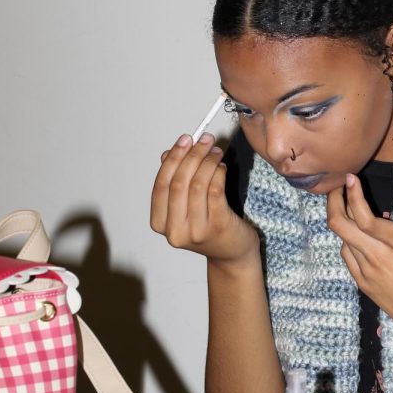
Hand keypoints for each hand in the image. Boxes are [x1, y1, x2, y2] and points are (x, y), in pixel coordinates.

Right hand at [151, 134, 258, 264]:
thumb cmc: (207, 227)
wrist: (231, 253)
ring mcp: (197, 231)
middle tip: (203, 139)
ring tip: (215, 151)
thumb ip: (174, 182)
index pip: (161, 185)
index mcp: (160, 224)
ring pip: (198, 185)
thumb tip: (168, 154)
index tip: (184, 141)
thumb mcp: (184, 206)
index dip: (173, 159)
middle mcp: (175, 231)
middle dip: (191, 156)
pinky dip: (218, 173)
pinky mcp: (218, 226)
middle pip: (179, 183)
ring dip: (207, 161)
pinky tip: (221, 166)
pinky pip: (215, 190)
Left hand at [326, 175, 392, 350]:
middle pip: (342, 225)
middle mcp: (379, 258)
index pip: (365, 215)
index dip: (353, 194)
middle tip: (338, 186)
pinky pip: (347, 258)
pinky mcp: (365, 286)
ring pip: (343, 241)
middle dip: (334, 201)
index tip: (350, 177)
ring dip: (341, 221)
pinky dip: (347, 242)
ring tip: (346, 205)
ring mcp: (369, 274)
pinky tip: (357, 235)